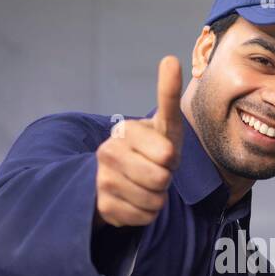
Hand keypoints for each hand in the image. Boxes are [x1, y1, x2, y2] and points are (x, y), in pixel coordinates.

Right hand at [94, 55, 183, 227]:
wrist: (121, 178)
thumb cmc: (152, 149)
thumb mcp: (164, 125)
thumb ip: (167, 95)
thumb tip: (170, 59)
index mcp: (126, 132)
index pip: (167, 153)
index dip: (171, 158)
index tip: (163, 153)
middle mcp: (109, 153)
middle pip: (161, 178)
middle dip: (165, 179)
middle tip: (154, 171)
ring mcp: (103, 180)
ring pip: (154, 201)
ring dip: (157, 197)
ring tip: (144, 185)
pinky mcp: (104, 207)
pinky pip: (144, 217)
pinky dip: (147, 213)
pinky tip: (135, 200)